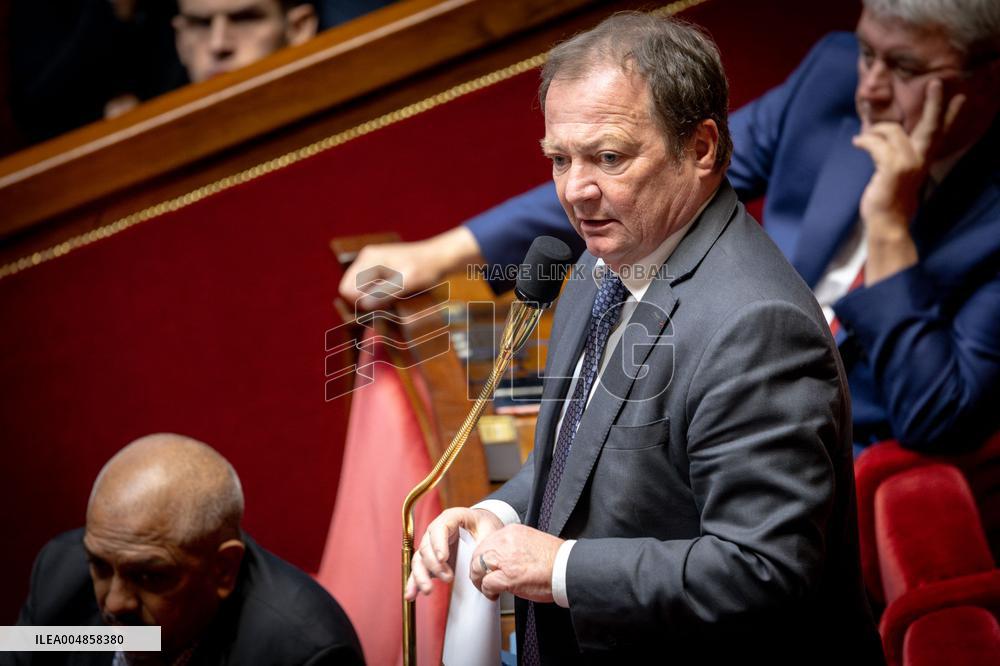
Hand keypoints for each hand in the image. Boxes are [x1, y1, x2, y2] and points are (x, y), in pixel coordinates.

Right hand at [338, 227, 481, 309]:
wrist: (440, 257)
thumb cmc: (426, 268)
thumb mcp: (407, 282)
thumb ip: (385, 292)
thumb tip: (363, 304)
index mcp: (368, 259)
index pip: (346, 289)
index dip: (359, 303)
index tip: (379, 308)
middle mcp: (365, 259)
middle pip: (349, 290)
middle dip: (364, 302)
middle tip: (387, 306)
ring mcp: (370, 263)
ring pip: (358, 290)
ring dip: (371, 300)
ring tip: (392, 300)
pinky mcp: (377, 269)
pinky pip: (368, 288)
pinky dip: (377, 296)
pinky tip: (393, 296)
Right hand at [405, 507, 502, 599]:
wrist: (482, 526)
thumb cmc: (484, 525)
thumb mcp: (489, 530)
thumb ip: (484, 544)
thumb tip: (478, 564)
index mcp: (451, 518)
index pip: (439, 528)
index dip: (438, 544)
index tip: (443, 558)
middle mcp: (437, 530)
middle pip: (427, 546)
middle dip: (435, 564)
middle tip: (448, 577)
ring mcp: (431, 545)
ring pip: (419, 559)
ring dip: (421, 576)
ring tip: (428, 590)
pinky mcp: (430, 559)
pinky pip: (419, 569)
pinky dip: (413, 582)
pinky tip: (411, 594)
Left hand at [470, 525, 563, 602]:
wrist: (567, 569)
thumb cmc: (555, 560)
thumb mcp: (531, 541)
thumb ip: (514, 545)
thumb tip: (503, 558)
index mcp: (512, 531)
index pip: (487, 541)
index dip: (484, 556)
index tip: (487, 565)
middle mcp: (506, 541)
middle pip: (479, 553)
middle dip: (477, 568)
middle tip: (481, 578)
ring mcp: (505, 559)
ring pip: (478, 567)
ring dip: (479, 580)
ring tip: (485, 587)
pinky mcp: (507, 577)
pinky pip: (487, 583)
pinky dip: (487, 591)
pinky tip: (493, 595)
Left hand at [852, 80, 963, 282]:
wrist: (887, 222)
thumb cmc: (889, 199)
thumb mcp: (897, 174)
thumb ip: (896, 155)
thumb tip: (882, 135)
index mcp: (923, 159)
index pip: (940, 134)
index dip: (950, 116)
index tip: (960, 98)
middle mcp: (920, 159)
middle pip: (930, 126)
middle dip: (934, 104)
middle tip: (935, 83)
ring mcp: (908, 163)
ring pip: (893, 132)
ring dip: (875, 130)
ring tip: (863, 134)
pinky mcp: (892, 169)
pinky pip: (877, 144)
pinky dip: (865, 141)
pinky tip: (857, 142)